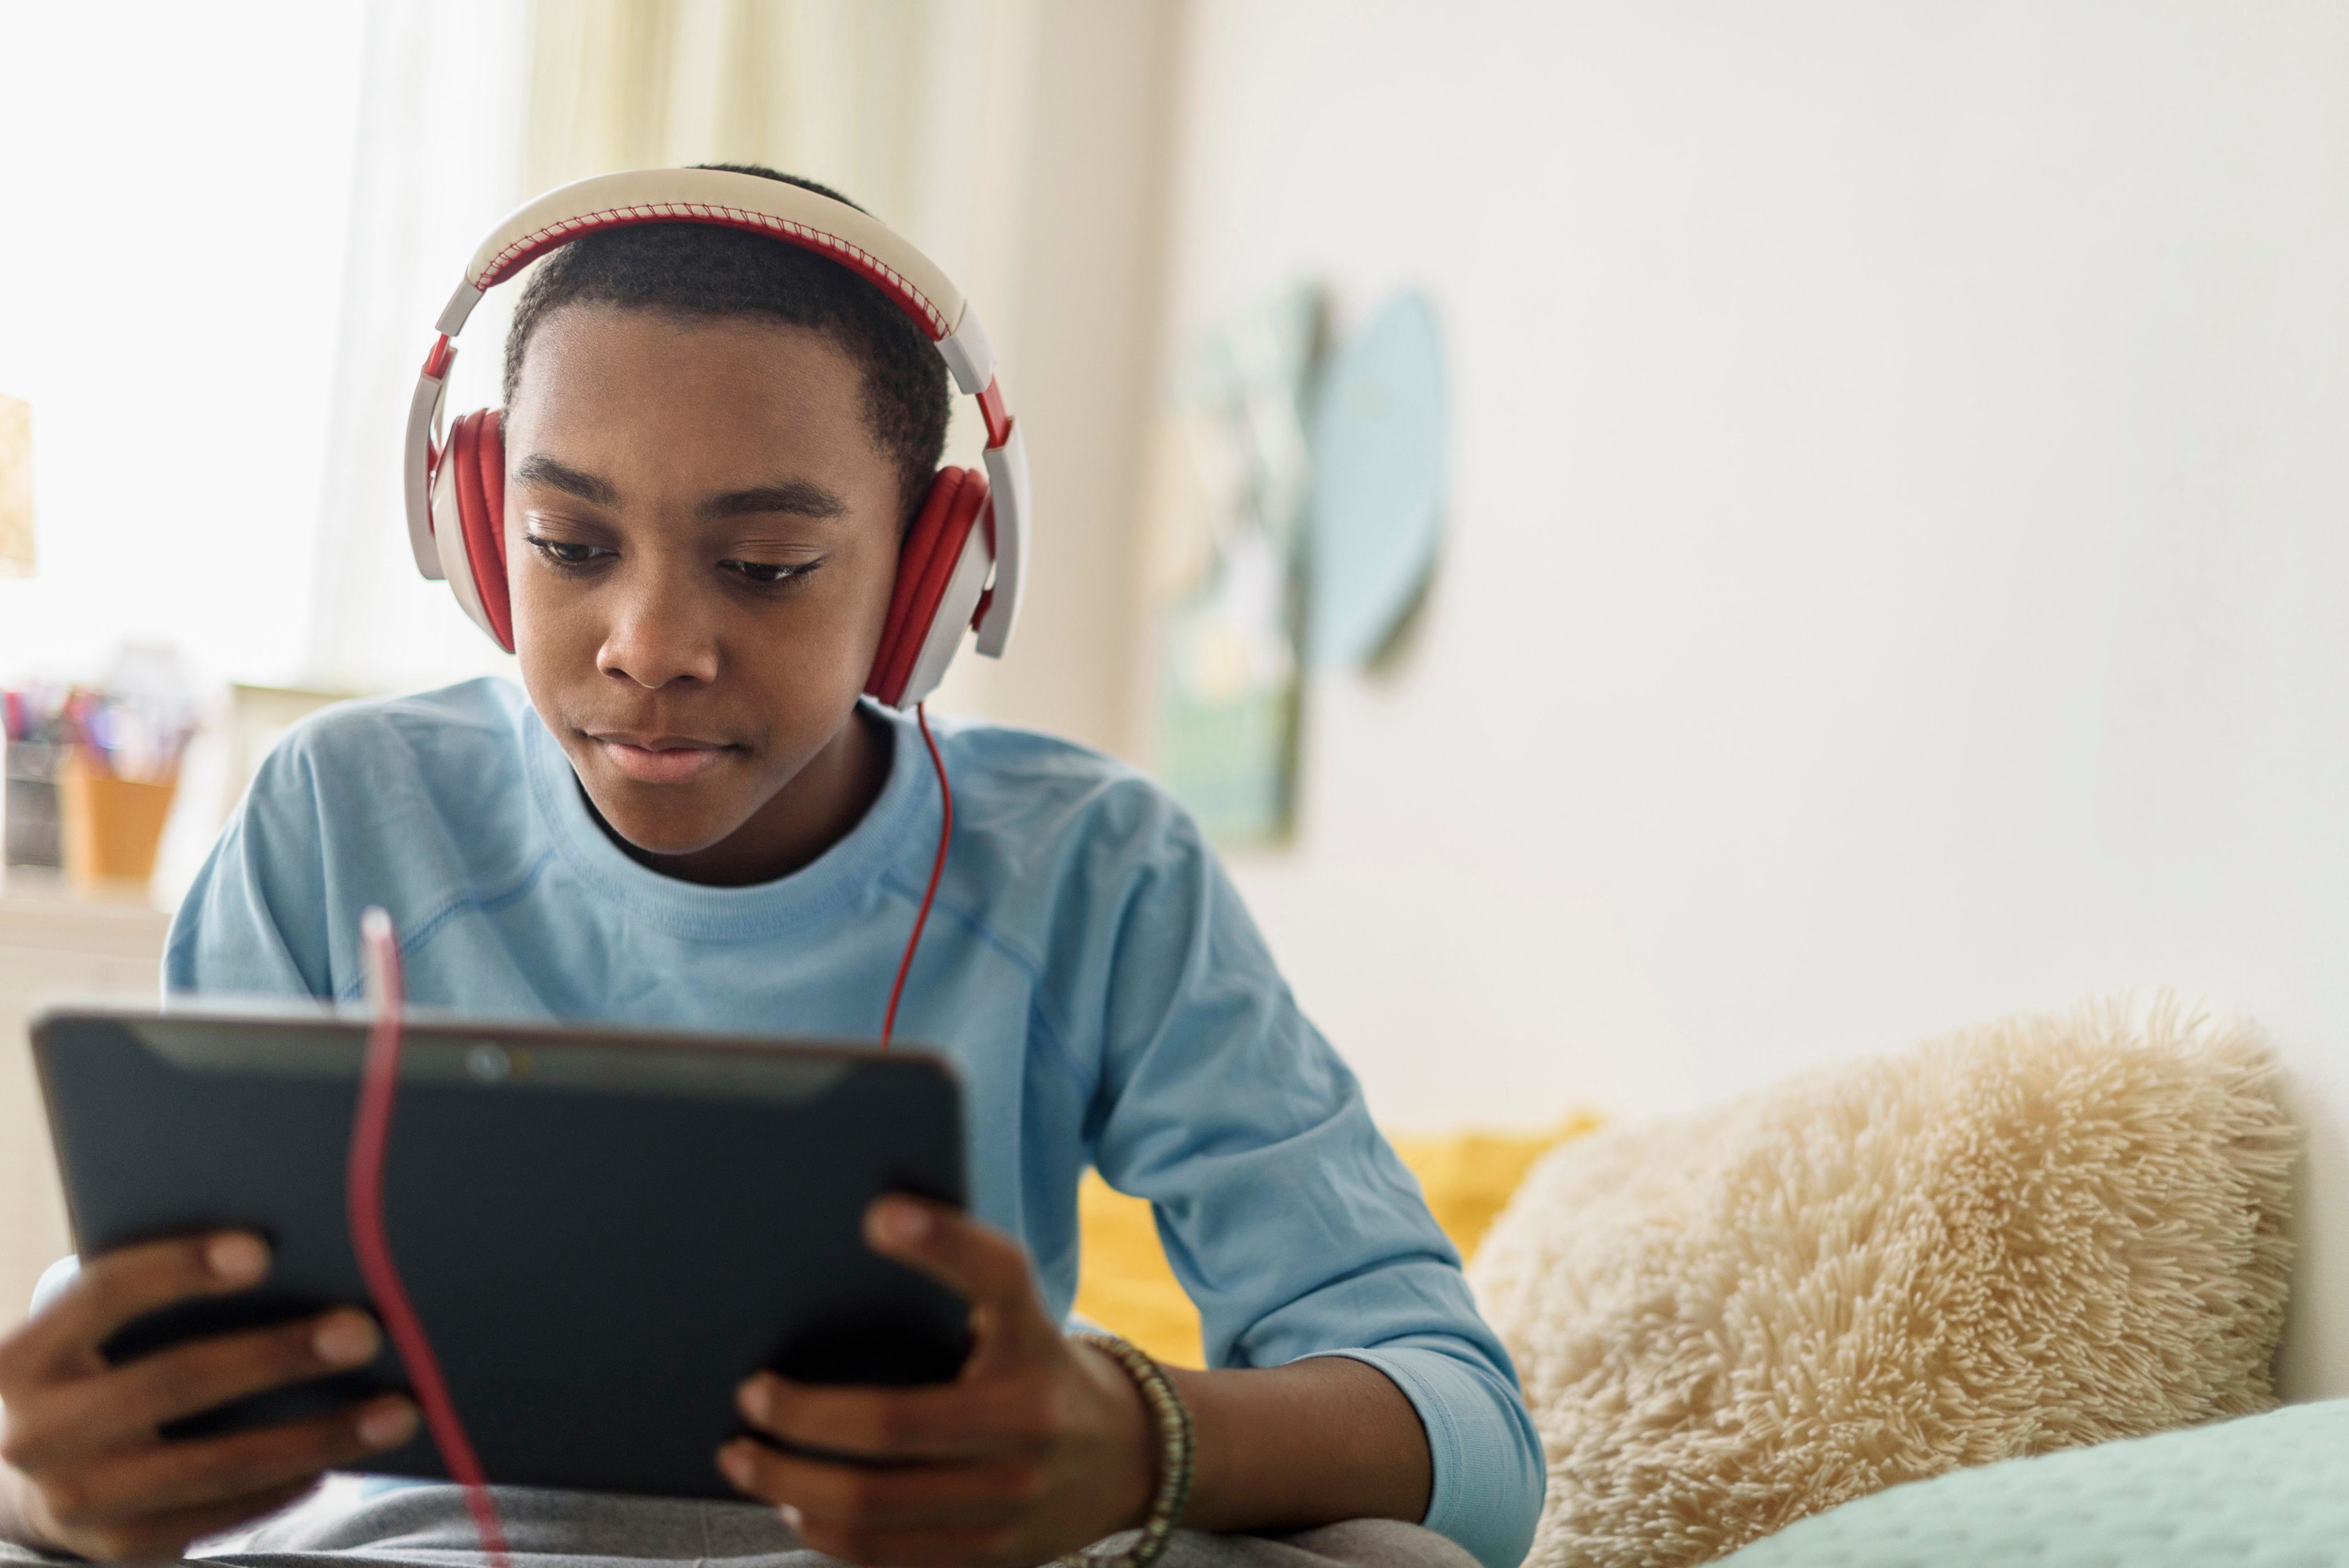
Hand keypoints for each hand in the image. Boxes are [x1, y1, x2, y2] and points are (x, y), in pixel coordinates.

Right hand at [0, 1233, 418, 1561]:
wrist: (41, 1476)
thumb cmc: (100, 1371)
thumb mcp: (95, 1335)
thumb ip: (158, 1302)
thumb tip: (297, 1256)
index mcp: (27, 1357)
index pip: (102, 1293)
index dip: (179, 1268)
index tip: (263, 1251)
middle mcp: (36, 1432)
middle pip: (173, 1381)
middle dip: (277, 1355)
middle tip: (364, 1331)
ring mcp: (76, 1499)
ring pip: (215, 1464)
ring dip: (317, 1436)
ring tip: (396, 1413)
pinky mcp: (122, 1547)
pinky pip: (223, 1514)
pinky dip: (290, 1483)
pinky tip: (340, 1456)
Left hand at [719, 1197, 1155, 1567]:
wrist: (1133, 1458)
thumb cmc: (1044, 1370)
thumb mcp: (1024, 1320)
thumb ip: (960, 1292)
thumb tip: (852, 1251)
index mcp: (1037, 1343)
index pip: (997, 1276)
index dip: (943, 1241)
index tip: (877, 1214)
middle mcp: (1031, 1425)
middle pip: (892, 1425)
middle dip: (802, 1416)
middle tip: (751, 1396)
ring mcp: (1013, 1503)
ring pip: (876, 1508)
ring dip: (793, 1486)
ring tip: (749, 1461)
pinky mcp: (995, 1556)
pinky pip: (890, 1557)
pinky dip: (830, 1536)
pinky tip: (799, 1509)